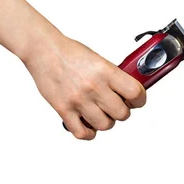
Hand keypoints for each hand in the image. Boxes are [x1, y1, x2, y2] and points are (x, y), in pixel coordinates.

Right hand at [23, 34, 146, 139]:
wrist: (44, 51)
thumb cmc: (71, 53)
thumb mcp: (100, 60)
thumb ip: (115, 77)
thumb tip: (129, 92)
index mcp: (106, 72)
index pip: (135, 93)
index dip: (139, 100)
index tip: (136, 100)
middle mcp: (93, 87)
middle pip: (122, 114)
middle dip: (122, 111)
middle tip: (117, 105)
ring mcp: (78, 100)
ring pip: (105, 125)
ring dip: (106, 121)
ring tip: (101, 113)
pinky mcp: (63, 110)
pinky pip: (81, 133)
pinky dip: (88, 132)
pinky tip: (88, 124)